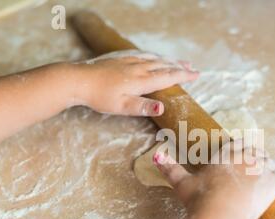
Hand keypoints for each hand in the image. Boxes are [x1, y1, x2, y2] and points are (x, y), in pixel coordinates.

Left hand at [72, 50, 198, 115]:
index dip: (184, 76)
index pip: (168, 77)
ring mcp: (129, 61)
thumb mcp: (122, 107)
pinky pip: (143, 54)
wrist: (78, 80)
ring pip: (154, 59)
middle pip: (164, 66)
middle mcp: (138, 68)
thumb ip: (142, 107)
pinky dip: (154, 56)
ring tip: (179, 61)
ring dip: (169, 60)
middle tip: (193, 67)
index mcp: (142, 81)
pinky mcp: (120, 58)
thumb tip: (162, 108)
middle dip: (180, 67)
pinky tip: (153, 56)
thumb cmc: (100, 97)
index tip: (197, 74)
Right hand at [153, 140, 274, 218]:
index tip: (239, 160)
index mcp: (225, 153)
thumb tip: (156, 155)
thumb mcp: (182, 183)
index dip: (240, 150)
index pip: (238, 143)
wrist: (218, 216)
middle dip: (255, 160)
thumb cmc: (199, 200)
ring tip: (262, 181)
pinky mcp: (273, 182)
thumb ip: (170, 168)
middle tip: (251, 174)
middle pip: (256, 152)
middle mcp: (245, 156)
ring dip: (268, 170)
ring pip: (271, 163)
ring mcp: (261, 168)